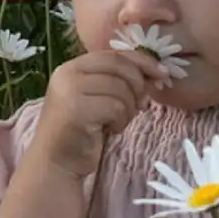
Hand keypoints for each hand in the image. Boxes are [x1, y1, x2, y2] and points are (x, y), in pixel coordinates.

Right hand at [29, 49, 169, 181]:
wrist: (56, 162)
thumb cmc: (81, 132)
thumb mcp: (98, 98)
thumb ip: (117, 81)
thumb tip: (154, 73)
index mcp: (72, 67)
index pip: (114, 54)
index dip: (141, 61)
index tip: (162, 73)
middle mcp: (68, 73)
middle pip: (120, 68)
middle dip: (137, 88)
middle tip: (136, 107)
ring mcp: (70, 90)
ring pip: (121, 89)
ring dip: (127, 110)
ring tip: (115, 122)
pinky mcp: (77, 109)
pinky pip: (116, 107)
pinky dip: (120, 122)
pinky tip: (109, 130)